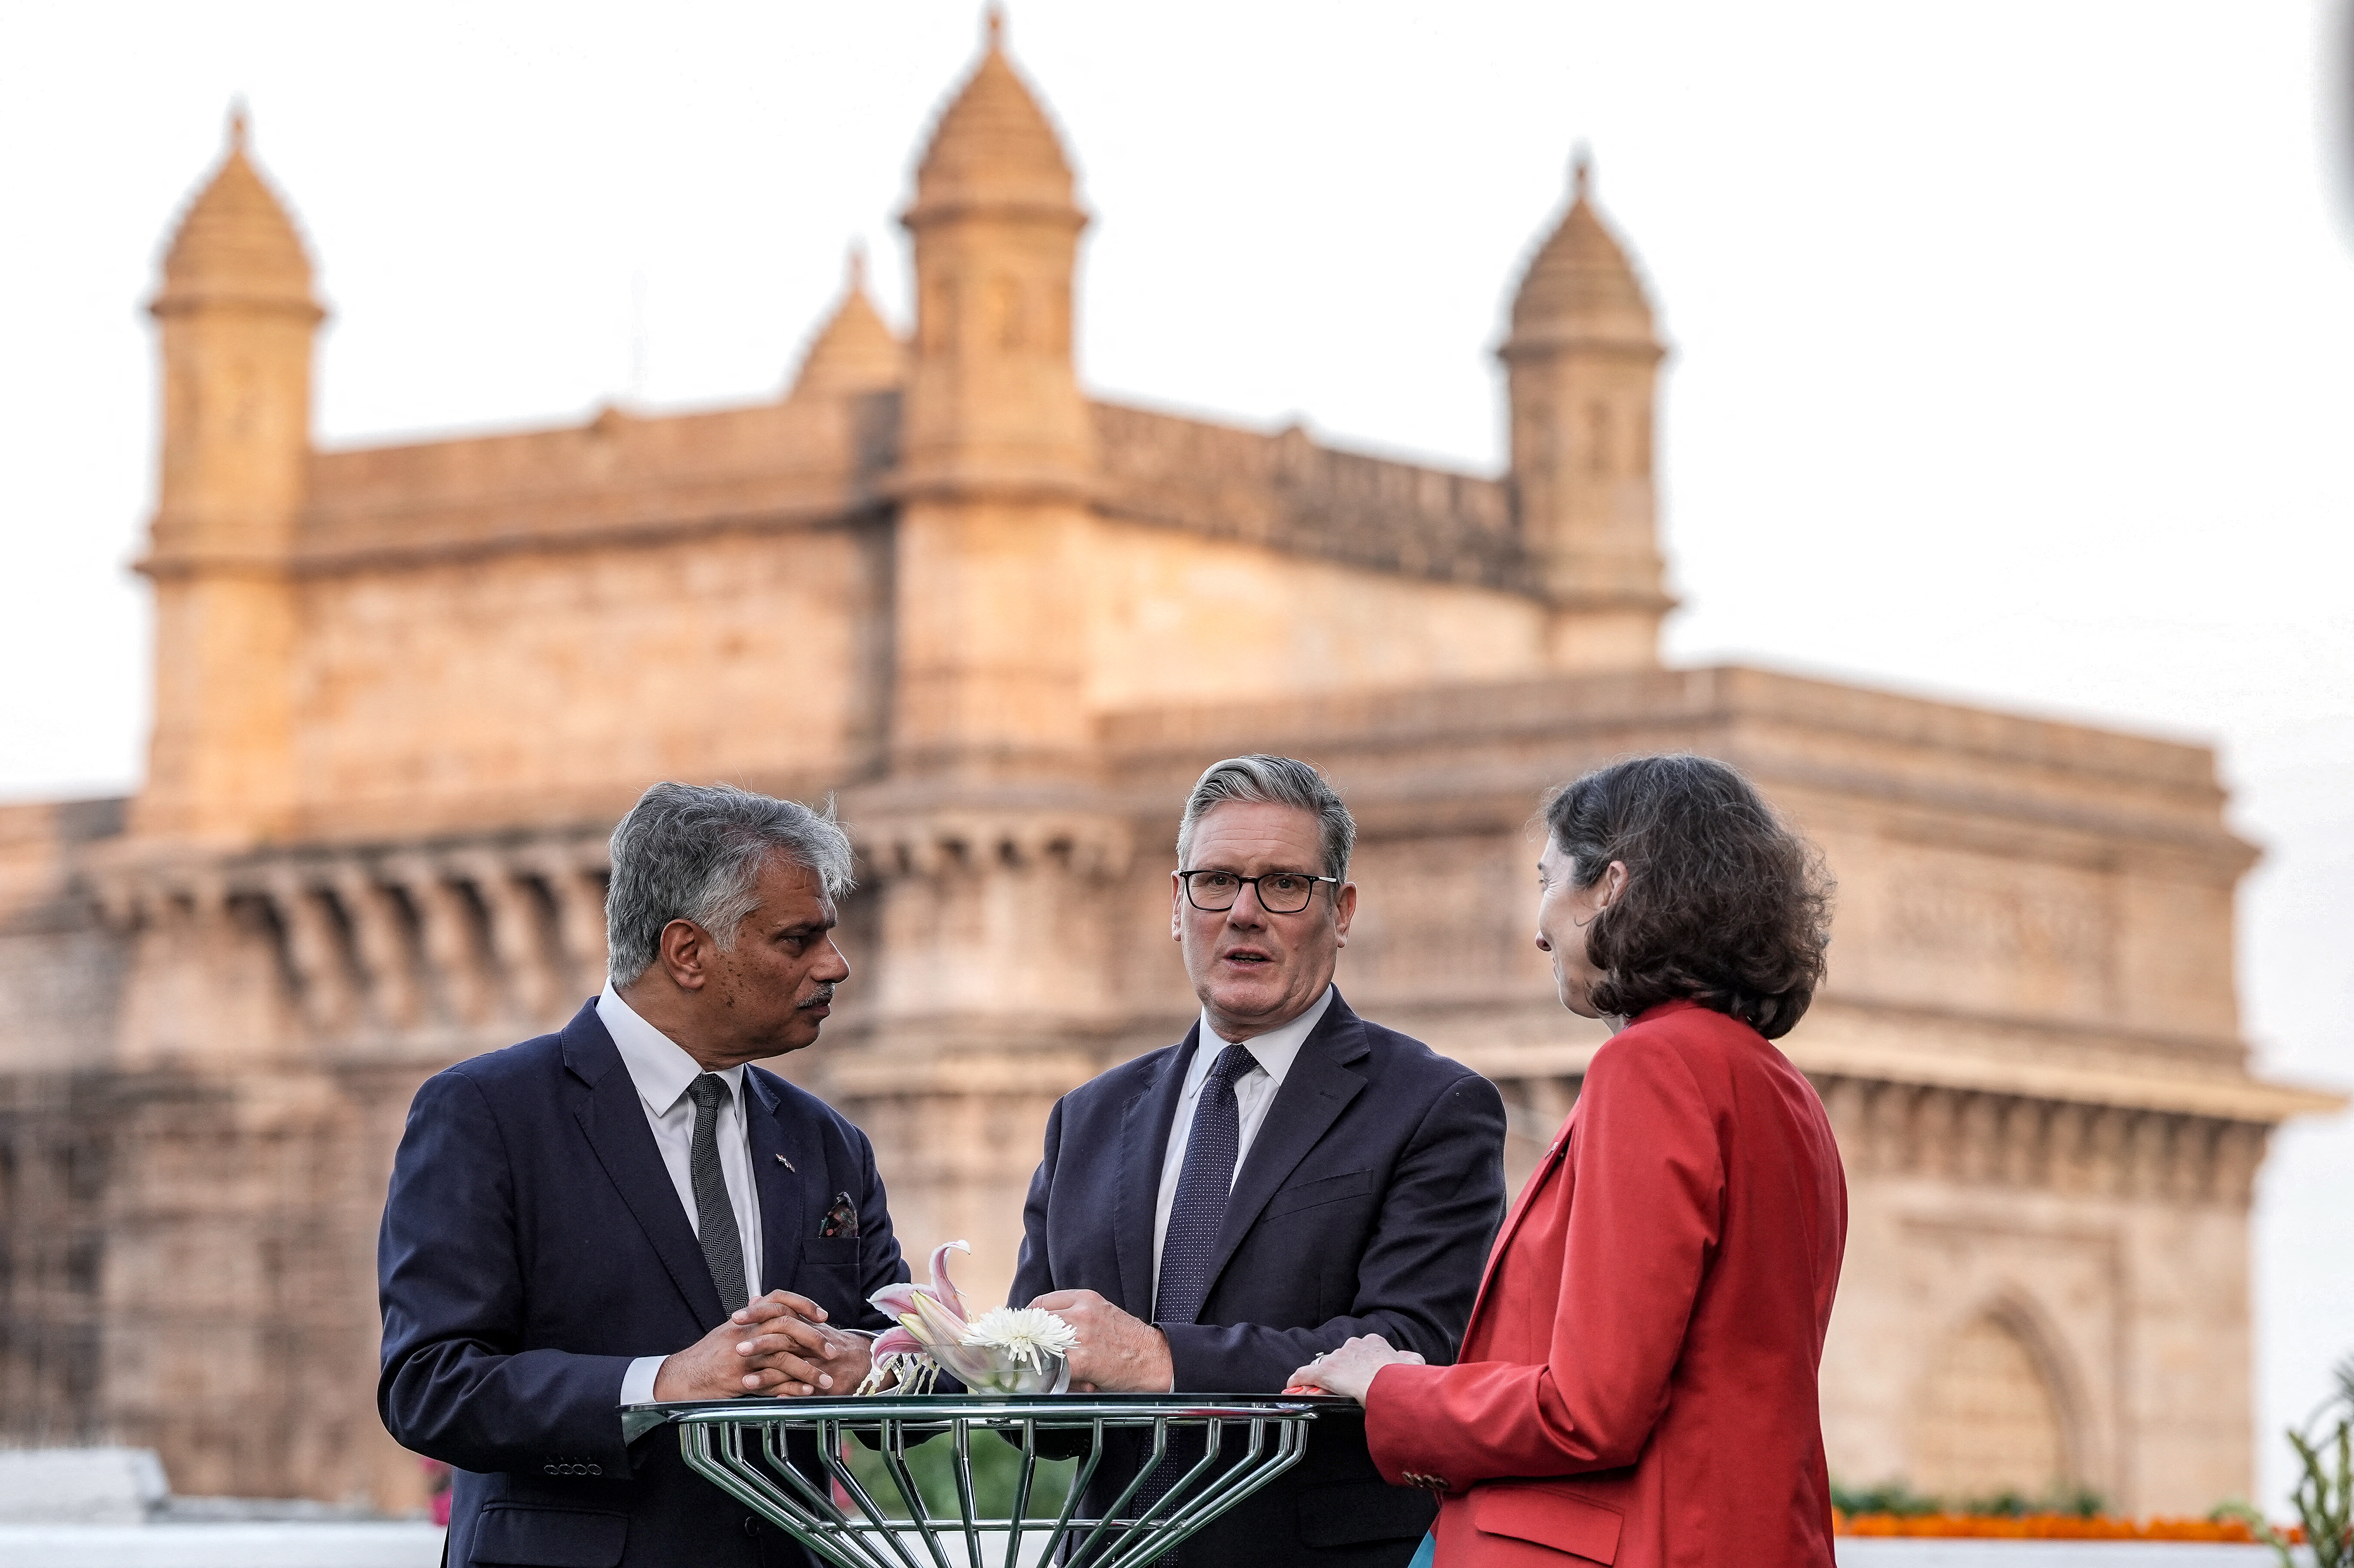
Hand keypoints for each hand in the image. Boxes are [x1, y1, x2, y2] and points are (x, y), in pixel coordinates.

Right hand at [653, 1291, 861, 1399]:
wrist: (682, 1377)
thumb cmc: (706, 1355)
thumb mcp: (727, 1331)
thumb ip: (749, 1318)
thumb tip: (760, 1300)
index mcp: (745, 1320)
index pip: (778, 1300)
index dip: (803, 1304)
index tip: (823, 1316)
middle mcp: (744, 1334)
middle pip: (786, 1327)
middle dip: (813, 1339)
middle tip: (832, 1351)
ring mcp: (742, 1357)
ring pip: (783, 1358)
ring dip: (808, 1370)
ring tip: (827, 1380)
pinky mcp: (738, 1380)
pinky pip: (771, 1383)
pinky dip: (791, 1388)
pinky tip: (806, 1393)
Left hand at [1027, 1289, 1172, 1392]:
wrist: (1156, 1360)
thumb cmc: (1129, 1341)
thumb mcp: (1102, 1313)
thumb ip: (1075, 1314)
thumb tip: (1041, 1329)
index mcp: (1085, 1298)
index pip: (1040, 1303)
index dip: (1029, 1320)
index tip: (1026, 1332)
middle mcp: (1081, 1313)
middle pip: (1035, 1323)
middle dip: (1031, 1339)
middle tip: (1030, 1352)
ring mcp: (1080, 1337)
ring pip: (1041, 1345)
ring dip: (1041, 1357)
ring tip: (1048, 1367)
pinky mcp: (1082, 1361)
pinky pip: (1053, 1368)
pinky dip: (1054, 1376)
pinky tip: (1063, 1380)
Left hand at [1286, 1333, 1422, 1404]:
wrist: (1387, 1384)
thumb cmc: (1401, 1378)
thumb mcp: (1413, 1365)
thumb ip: (1409, 1359)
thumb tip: (1410, 1359)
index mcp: (1374, 1343)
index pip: (1360, 1350)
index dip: (1358, 1363)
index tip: (1360, 1373)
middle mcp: (1354, 1345)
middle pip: (1343, 1357)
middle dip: (1343, 1369)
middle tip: (1346, 1385)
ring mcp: (1338, 1357)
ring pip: (1326, 1365)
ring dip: (1325, 1376)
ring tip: (1323, 1389)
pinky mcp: (1324, 1371)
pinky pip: (1305, 1373)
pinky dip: (1298, 1380)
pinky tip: (1293, 1387)